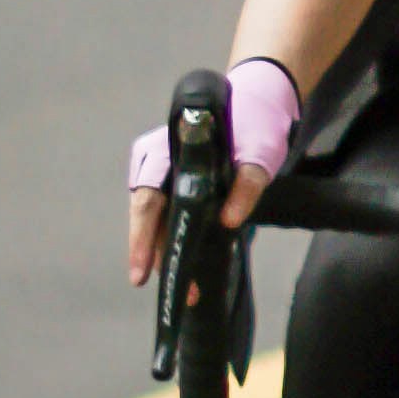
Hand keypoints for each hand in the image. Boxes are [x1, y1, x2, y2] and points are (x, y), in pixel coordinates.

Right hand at [124, 59, 298, 287]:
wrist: (257, 105)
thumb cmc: (255, 126)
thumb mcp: (259, 153)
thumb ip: (247, 184)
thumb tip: (229, 220)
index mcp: (167, 150)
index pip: (147, 199)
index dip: (141, 238)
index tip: (139, 273)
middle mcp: (155, 161)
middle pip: (147, 216)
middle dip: (156, 255)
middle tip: (174, 292)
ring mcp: (162, 172)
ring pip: (157, 219)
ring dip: (168, 251)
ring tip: (188, 288)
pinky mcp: (175, 182)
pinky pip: (168, 214)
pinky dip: (176, 238)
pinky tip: (189, 264)